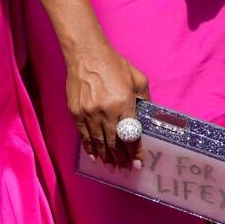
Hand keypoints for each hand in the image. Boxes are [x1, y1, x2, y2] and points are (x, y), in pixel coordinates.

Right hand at [60, 34, 148, 167]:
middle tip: (125, 169)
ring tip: (111, 168)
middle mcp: (106, 112)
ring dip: (106, 157)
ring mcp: (89, 113)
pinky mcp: (76, 112)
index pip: (132, 135)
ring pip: (99, 142)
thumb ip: (145, 98)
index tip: (139, 164)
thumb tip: (149, 115)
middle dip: (121, 159)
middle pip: (115, 143)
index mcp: (124, 104)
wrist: (86, 54)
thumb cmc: (114, 64)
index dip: (136, 152)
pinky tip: (95, 157)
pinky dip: (90, 148)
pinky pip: (84, 136)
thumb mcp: (137, 78)